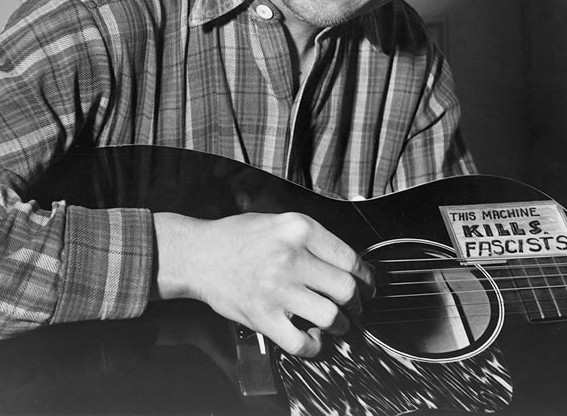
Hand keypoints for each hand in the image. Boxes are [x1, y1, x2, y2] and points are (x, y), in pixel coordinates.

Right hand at [153, 212, 373, 356]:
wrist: (199, 255)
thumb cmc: (239, 237)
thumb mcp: (281, 221)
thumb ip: (313, 239)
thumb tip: (347, 263)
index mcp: (299, 229)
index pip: (349, 258)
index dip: (365, 276)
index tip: (367, 284)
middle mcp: (291, 257)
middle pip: (345, 289)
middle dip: (357, 301)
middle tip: (355, 305)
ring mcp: (277, 289)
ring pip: (330, 316)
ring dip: (340, 325)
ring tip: (338, 322)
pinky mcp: (263, 316)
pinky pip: (301, 342)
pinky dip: (314, 346)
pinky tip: (313, 338)